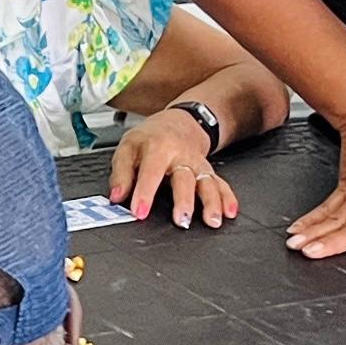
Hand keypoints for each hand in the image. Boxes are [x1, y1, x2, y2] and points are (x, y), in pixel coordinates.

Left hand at [106, 109, 236, 227]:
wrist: (176, 123)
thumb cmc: (150, 139)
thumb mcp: (127, 148)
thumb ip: (121, 173)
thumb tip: (116, 196)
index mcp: (158, 148)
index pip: (151, 172)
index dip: (145, 193)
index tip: (140, 212)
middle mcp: (181, 156)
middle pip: (185, 178)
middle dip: (184, 200)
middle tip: (182, 220)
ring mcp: (197, 165)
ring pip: (207, 182)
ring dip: (211, 202)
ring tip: (211, 221)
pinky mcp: (208, 172)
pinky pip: (221, 184)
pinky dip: (227, 198)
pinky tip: (229, 213)